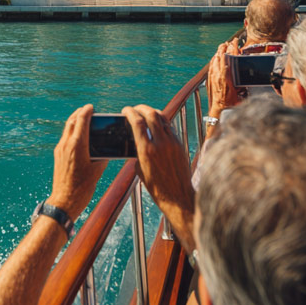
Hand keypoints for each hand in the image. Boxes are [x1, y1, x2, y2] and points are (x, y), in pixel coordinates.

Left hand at [48, 105, 107, 217]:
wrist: (65, 199)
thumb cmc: (83, 187)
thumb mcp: (98, 170)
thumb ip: (102, 156)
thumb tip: (106, 149)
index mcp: (77, 145)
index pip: (81, 121)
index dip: (87, 111)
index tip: (92, 107)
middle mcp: (66, 144)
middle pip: (71, 121)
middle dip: (79, 113)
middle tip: (88, 110)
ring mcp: (60, 149)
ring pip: (66, 129)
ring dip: (74, 121)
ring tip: (84, 119)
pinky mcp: (58, 155)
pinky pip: (65, 138)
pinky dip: (72, 131)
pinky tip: (80, 135)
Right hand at [123, 104, 197, 252]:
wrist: (178, 197)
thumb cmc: (156, 187)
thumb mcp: (140, 169)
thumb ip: (137, 152)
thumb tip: (136, 140)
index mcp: (147, 150)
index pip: (137, 122)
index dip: (129, 112)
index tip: (125, 110)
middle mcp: (161, 144)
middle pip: (151, 114)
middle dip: (141, 108)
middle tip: (135, 108)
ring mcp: (173, 143)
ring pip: (163, 118)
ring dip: (153, 112)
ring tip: (146, 113)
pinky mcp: (180, 145)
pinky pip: (170, 127)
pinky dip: (162, 122)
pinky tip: (157, 124)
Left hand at [206, 42, 243, 116]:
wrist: (220, 107)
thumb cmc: (230, 100)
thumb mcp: (238, 89)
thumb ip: (238, 78)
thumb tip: (235, 68)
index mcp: (226, 76)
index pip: (229, 58)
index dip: (232, 48)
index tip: (234, 42)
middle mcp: (218, 74)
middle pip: (220, 57)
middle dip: (223, 48)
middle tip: (227, 42)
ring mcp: (213, 76)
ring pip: (215, 60)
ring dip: (218, 53)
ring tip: (221, 47)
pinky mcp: (210, 78)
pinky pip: (211, 66)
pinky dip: (214, 60)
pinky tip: (215, 57)